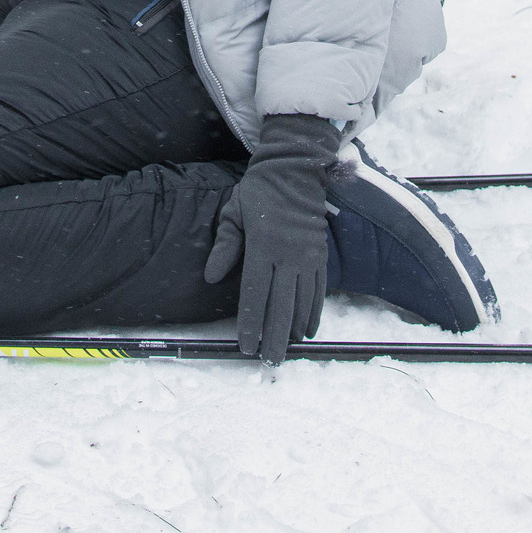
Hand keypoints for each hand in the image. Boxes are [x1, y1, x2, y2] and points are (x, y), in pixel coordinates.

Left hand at [203, 113, 340, 363]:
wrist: (295, 169)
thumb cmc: (258, 191)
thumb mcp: (233, 212)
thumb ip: (224, 245)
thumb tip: (211, 275)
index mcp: (262, 246)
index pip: (254, 294)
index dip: (250, 324)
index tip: (246, 346)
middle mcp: (288, 256)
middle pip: (281, 306)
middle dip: (274, 337)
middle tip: (269, 363)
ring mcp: (308, 257)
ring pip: (302, 303)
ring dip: (294, 330)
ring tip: (286, 352)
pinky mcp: (320, 255)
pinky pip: (319, 290)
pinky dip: (314, 312)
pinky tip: (308, 330)